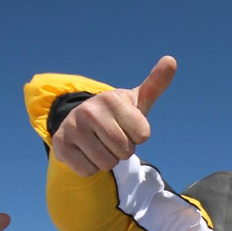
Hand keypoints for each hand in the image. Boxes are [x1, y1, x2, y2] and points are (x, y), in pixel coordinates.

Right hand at [52, 56, 176, 175]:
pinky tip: (86, 152)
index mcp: (111, 99)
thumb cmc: (118, 114)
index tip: (128, 127)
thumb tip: (171, 60)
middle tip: (113, 137)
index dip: (138, 136)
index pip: (143, 136)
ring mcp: (72, 127)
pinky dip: (90, 167)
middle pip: (125, 151)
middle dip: (124, 150)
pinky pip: (87, 170)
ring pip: (107, 163)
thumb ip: (155, 84)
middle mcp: (89, 111)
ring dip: (108, 160)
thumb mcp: (137, 101)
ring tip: (100, 144)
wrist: (82, 122)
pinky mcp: (60, 145)